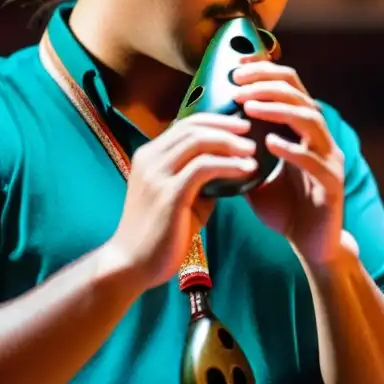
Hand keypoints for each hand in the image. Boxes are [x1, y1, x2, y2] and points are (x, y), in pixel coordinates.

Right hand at [108, 113, 257, 289]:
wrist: (132, 264)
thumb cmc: (158, 234)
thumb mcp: (180, 198)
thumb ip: (200, 180)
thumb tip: (229, 168)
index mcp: (149, 156)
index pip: (184, 124)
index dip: (214, 120)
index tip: (239, 125)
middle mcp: (150, 159)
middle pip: (192, 127)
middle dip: (225, 125)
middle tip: (250, 130)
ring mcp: (157, 175)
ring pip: (197, 141)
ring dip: (229, 142)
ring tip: (252, 150)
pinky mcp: (169, 194)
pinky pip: (203, 168)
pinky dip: (228, 164)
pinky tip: (246, 169)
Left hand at [232, 61, 345, 266]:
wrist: (311, 247)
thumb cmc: (284, 209)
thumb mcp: (256, 175)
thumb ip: (241, 153)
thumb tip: (206, 134)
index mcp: (303, 131)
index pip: (289, 88)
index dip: (265, 72)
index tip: (236, 68)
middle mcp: (320, 139)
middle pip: (300, 95)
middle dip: (268, 84)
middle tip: (238, 86)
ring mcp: (329, 159)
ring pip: (310, 120)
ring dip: (278, 109)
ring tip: (250, 107)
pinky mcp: (332, 184)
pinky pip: (314, 160)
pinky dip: (291, 148)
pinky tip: (269, 143)